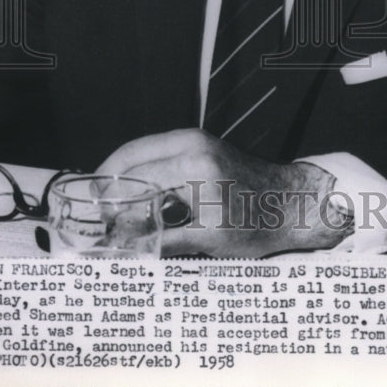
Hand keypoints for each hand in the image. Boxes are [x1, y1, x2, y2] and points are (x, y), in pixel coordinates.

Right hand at [96, 129, 349, 256]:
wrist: (293, 203)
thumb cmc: (258, 224)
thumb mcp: (211, 239)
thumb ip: (164, 238)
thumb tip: (124, 247)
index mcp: (194, 168)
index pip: (135, 179)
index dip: (110, 201)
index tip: (94, 221)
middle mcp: (192, 145)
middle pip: (132, 158)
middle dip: (108, 184)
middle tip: (92, 210)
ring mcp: (196, 139)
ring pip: (142, 150)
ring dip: (121, 173)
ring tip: (106, 202)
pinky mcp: (200, 141)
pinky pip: (158, 149)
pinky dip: (140, 166)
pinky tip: (131, 187)